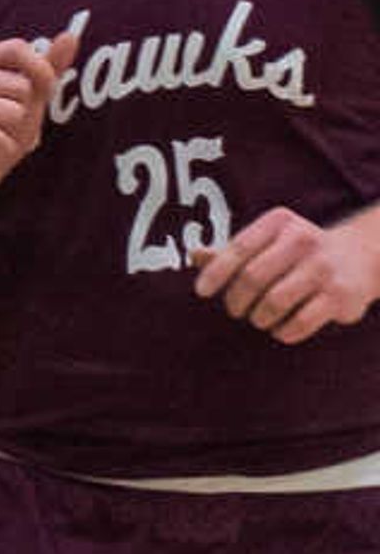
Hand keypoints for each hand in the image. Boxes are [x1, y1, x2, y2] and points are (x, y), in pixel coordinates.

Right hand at [0, 29, 76, 203]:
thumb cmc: (2, 126)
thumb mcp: (31, 96)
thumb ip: (49, 67)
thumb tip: (71, 36)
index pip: (18, 49)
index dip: (40, 71)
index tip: (40, 91)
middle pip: (21, 87)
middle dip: (25, 113)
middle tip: (7, 124)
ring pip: (13, 113)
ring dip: (14, 134)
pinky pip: (0, 139)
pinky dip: (3, 150)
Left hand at [195, 204, 379, 343]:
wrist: (360, 257)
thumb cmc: (298, 251)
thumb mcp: (268, 241)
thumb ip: (232, 251)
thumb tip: (194, 256)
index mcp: (279, 222)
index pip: (238, 248)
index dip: (216, 272)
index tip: (201, 292)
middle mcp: (303, 240)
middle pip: (253, 277)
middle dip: (235, 299)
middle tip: (233, 310)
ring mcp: (324, 268)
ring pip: (274, 302)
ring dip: (258, 317)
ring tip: (257, 319)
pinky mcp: (340, 297)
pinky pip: (300, 322)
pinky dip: (282, 331)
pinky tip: (279, 329)